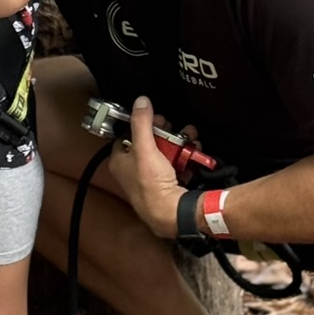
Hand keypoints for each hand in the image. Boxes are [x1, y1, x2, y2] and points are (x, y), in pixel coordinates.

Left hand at [113, 96, 184, 238]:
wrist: (171, 213)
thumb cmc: (150, 187)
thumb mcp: (144, 148)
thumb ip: (141, 123)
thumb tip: (140, 102)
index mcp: (120, 161)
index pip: (127, 134)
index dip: (140, 124)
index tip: (154, 117)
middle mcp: (134, 170)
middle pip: (149, 142)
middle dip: (166, 133)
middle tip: (174, 129)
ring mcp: (151, 177)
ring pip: (165, 152)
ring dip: (179, 143)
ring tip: (190, 138)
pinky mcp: (168, 183)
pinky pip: (176, 163)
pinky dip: (185, 157)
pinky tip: (193, 153)